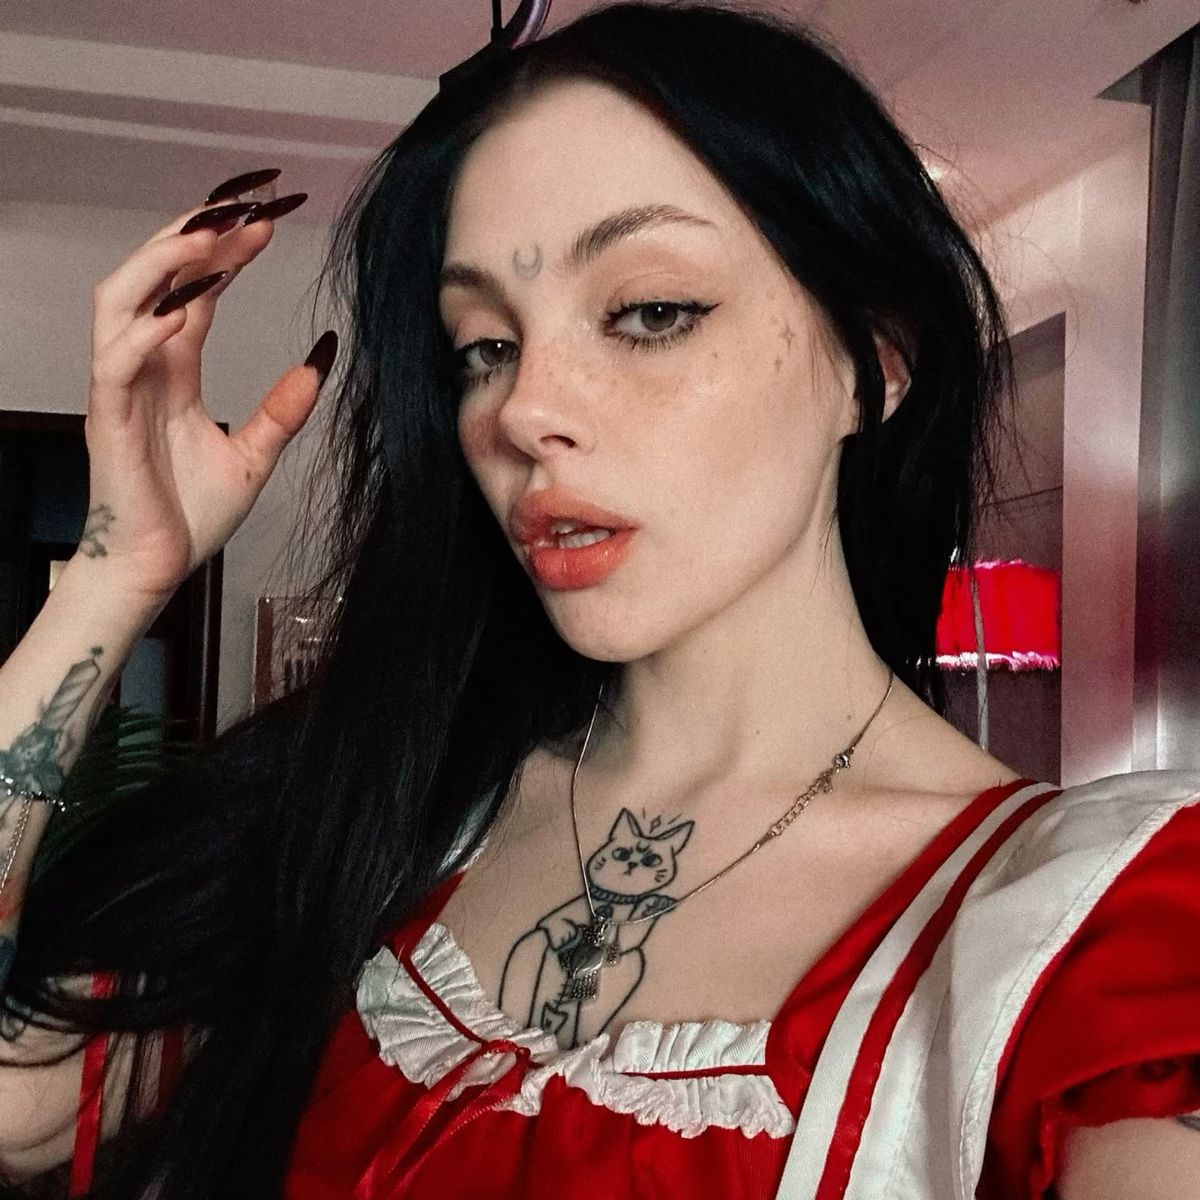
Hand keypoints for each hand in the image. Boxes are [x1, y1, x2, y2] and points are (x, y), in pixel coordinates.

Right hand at [81, 175, 334, 600]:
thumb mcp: (253, 454)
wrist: (156, 569)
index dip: (226, 252)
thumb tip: (321, 358)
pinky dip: (141, 333)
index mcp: (174, 369)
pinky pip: (114, 363)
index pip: (196, 291)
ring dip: (164, 262)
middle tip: (247, 204)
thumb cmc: (189, 515)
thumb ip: (283, 408)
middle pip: (157, 278)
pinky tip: (178, 313)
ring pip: (121, 300)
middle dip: (197, 235)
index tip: (269, 218)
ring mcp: (120, 387)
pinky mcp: (108, 419)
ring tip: (212, 233)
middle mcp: (143, 366)